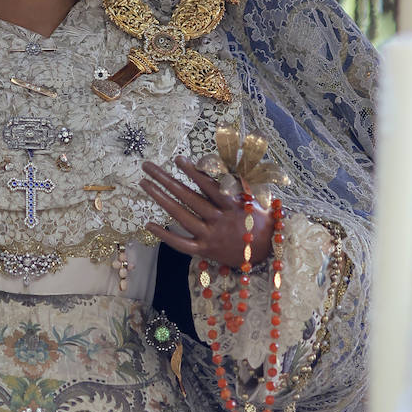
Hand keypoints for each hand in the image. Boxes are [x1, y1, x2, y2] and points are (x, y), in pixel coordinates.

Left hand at [140, 156, 271, 269]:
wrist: (267, 252)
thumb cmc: (259, 218)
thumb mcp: (252, 197)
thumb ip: (235, 181)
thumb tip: (216, 163)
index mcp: (231, 205)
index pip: (209, 186)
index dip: (193, 173)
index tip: (177, 159)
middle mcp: (218, 220)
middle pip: (187, 197)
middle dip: (165, 180)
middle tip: (147, 166)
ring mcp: (210, 236)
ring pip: (181, 216)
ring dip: (161, 199)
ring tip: (144, 183)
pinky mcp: (205, 250)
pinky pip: (181, 244)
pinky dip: (165, 235)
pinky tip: (148, 224)